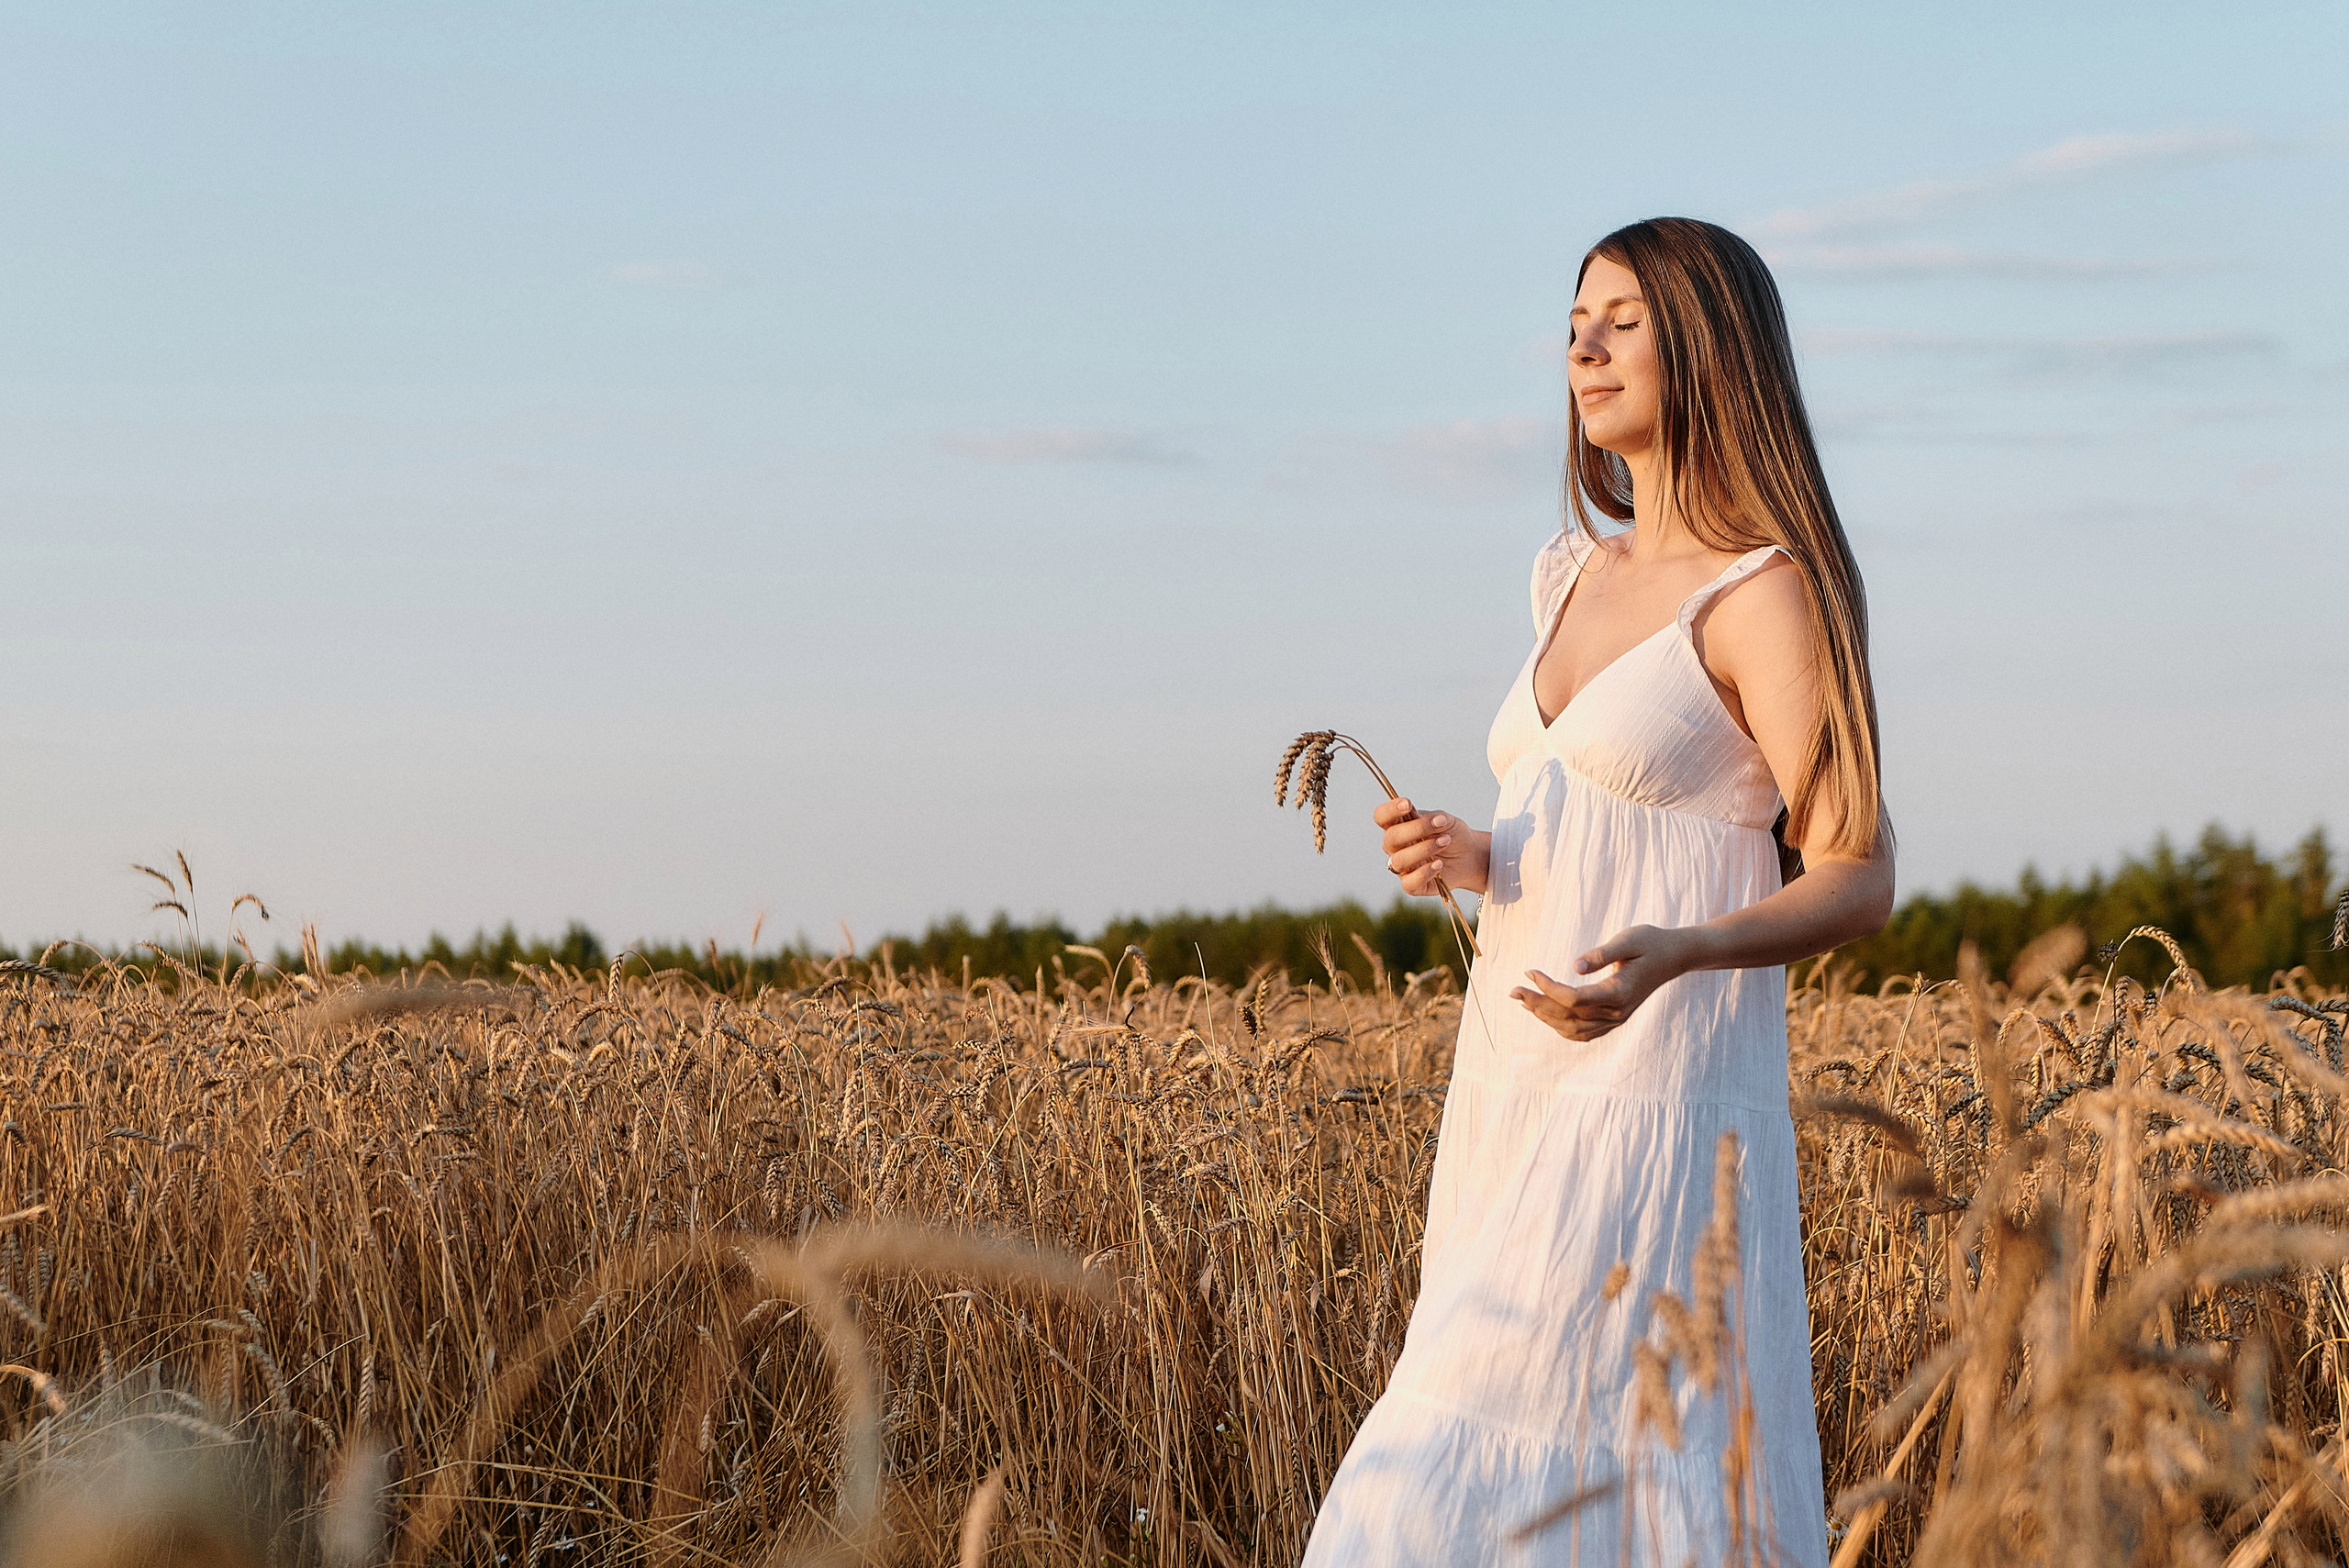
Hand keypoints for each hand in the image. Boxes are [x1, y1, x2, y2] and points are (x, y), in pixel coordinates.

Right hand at [1373, 797, 1489, 896]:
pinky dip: (1424, 872)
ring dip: (1424, 849)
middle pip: (1391, 838)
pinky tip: (1439, 864)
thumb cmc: (1451, 833)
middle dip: (1416, 829)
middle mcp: (1394, 847)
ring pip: (1399, 860)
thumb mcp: (1444, 820)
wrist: (1469, 855)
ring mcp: (1402, 867)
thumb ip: (1429, 818)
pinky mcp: (1412, 885)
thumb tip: (1414, 815)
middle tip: (1441, 825)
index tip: (1407, 804)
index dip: (1390, 810)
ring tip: (1445, 841)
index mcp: (1397, 826)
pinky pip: (1409, 883)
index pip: (1382, 816)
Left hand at [1509, 924, 1698, 1040]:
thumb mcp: (1628, 939)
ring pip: (1574, 1029)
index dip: (1548, 988)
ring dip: (1546, 1017)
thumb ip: (1603, 954)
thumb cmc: (1650, 942)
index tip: (1530, 971)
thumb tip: (1575, 966)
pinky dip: (1562, 1027)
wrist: (1674, 956)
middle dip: (1537, 1003)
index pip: (1574, 999)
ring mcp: (1617, 1018)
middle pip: (1569, 1016)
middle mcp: (1617, 1012)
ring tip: (1523, 1001)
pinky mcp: (1615, 1018)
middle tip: (1513, 990)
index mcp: (1619, 993)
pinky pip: (1585, 1032)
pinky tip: (1546, 1014)